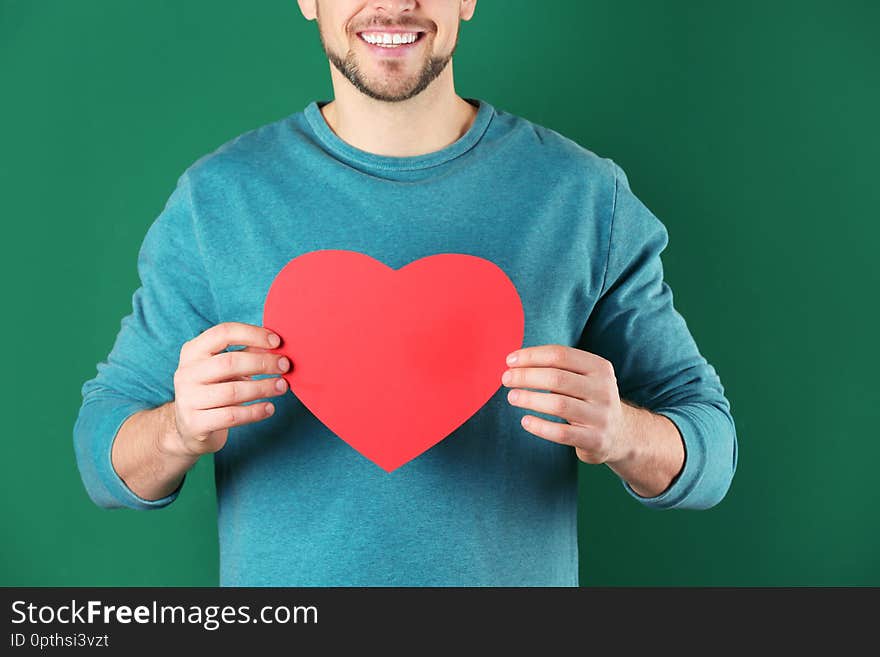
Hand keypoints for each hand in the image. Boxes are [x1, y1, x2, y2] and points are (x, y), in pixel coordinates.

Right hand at [162, 322, 290, 457]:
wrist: (189, 428)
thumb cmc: (213, 389)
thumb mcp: (224, 368)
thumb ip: (246, 352)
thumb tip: (277, 344)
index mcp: (193, 351)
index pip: (223, 333)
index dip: (252, 334)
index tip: (277, 342)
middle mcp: (186, 373)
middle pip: (229, 362)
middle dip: (262, 363)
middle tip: (285, 366)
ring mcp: (188, 399)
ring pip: (233, 391)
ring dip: (263, 388)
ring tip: (282, 386)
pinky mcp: (195, 424)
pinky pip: (232, 416)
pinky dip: (255, 411)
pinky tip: (270, 408)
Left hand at [501, 344, 631, 464]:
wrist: (621, 433)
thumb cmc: (589, 399)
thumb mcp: (584, 377)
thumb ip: (558, 368)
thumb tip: (515, 363)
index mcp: (599, 367)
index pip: (560, 355)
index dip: (531, 356)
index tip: (510, 361)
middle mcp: (603, 389)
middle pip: (557, 378)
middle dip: (526, 376)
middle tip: (506, 379)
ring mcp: (600, 416)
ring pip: (558, 404)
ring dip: (529, 399)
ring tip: (512, 397)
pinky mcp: (594, 440)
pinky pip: (561, 433)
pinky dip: (539, 426)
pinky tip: (525, 421)